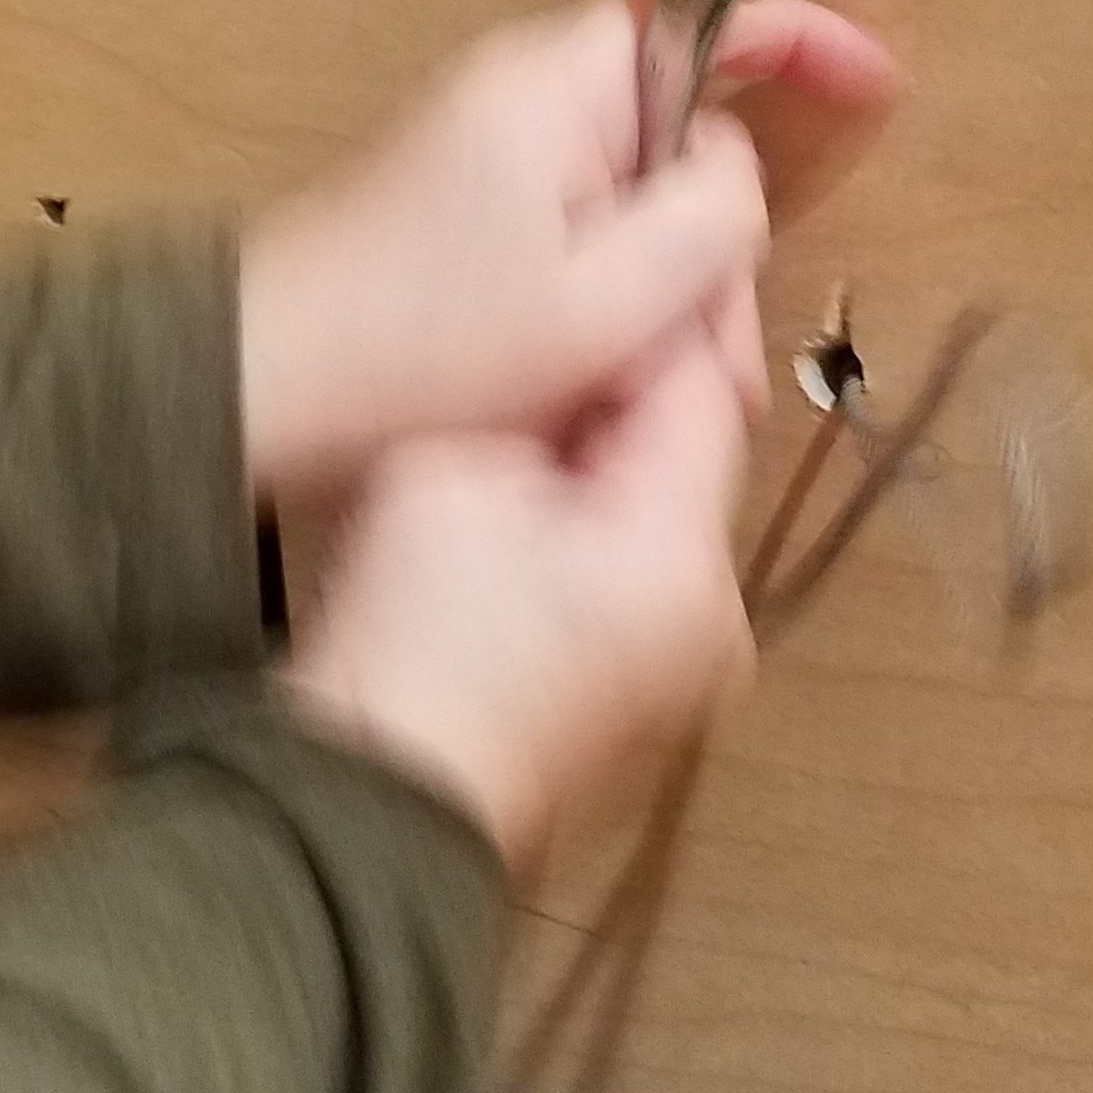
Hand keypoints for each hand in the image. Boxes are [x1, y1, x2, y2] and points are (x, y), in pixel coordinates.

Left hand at [238, 0, 896, 499]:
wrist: (259, 390)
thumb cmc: (420, 342)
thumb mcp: (605, 294)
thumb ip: (706, 215)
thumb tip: (734, 166)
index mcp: (555, 85)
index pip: (704, 18)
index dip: (802, 43)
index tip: (879, 83)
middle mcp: (521, 102)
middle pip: (679, 141)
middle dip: (716, 250)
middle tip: (714, 361)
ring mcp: (490, 164)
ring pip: (636, 213)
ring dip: (664, 303)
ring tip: (645, 398)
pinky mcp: (467, 226)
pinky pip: (579, 249)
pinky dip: (607, 315)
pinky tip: (599, 393)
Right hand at [285, 334, 756, 875]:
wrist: (374, 799)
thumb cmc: (408, 635)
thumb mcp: (451, 471)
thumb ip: (536, 408)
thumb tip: (569, 390)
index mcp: (686, 554)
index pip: (699, 390)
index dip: (636, 328)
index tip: (574, 292)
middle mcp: (719, 617)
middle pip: (687, 462)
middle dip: (613, 412)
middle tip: (523, 375)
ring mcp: (689, 673)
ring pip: (658, 524)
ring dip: (599, 481)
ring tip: (505, 460)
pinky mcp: (648, 706)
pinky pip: (634, 588)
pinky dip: (588, 550)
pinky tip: (509, 544)